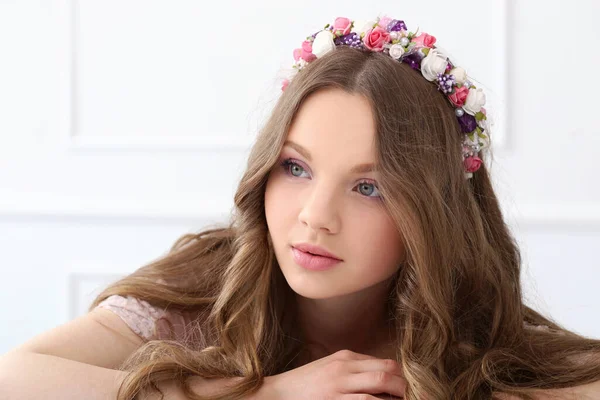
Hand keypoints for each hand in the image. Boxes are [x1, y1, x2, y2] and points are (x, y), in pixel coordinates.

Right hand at [258, 349, 405, 398]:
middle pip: (386, 372)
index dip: (400, 378)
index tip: (404, 390)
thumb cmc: (304, 384)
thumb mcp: (329, 367)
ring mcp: (338, 387)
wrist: (278, 393)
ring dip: (394, 398)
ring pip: (379, 387)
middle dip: (403, 387)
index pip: (385, 363)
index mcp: (345, 357)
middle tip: (407, 399)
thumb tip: (381, 377)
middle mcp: (344, 369)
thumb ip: (353, 368)